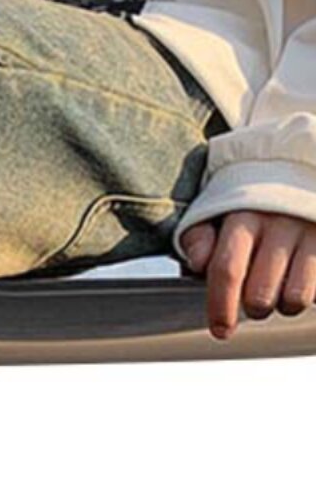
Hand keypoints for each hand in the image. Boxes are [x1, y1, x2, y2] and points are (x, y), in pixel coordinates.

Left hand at [180, 211, 315, 339]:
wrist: (294, 172)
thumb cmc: (250, 206)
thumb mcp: (216, 214)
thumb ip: (199, 238)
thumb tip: (198, 262)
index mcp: (244, 215)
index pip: (227, 270)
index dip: (221, 307)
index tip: (221, 329)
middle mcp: (280, 222)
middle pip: (260, 294)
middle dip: (253, 308)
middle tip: (254, 299)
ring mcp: (311, 232)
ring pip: (295, 298)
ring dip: (284, 304)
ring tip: (280, 288)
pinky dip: (310, 294)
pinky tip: (302, 279)